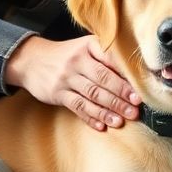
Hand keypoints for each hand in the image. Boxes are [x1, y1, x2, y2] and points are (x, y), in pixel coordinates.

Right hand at [4, 35, 140, 130]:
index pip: (110, 60)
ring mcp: (66, 78)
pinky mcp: (57, 94)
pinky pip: (77, 107)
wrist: (31, 59)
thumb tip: (135, 74)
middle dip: (121, 95)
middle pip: (103, 80)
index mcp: (89, 46)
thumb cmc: (67, 54)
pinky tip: (102, 125)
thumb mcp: (85, 46)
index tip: (140, 89)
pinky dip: (90, 117)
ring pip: (91, 95)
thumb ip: (107, 56)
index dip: (126, 75)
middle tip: (136, 108)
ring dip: (109, 109)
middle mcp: (77, 61)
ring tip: (123, 120)